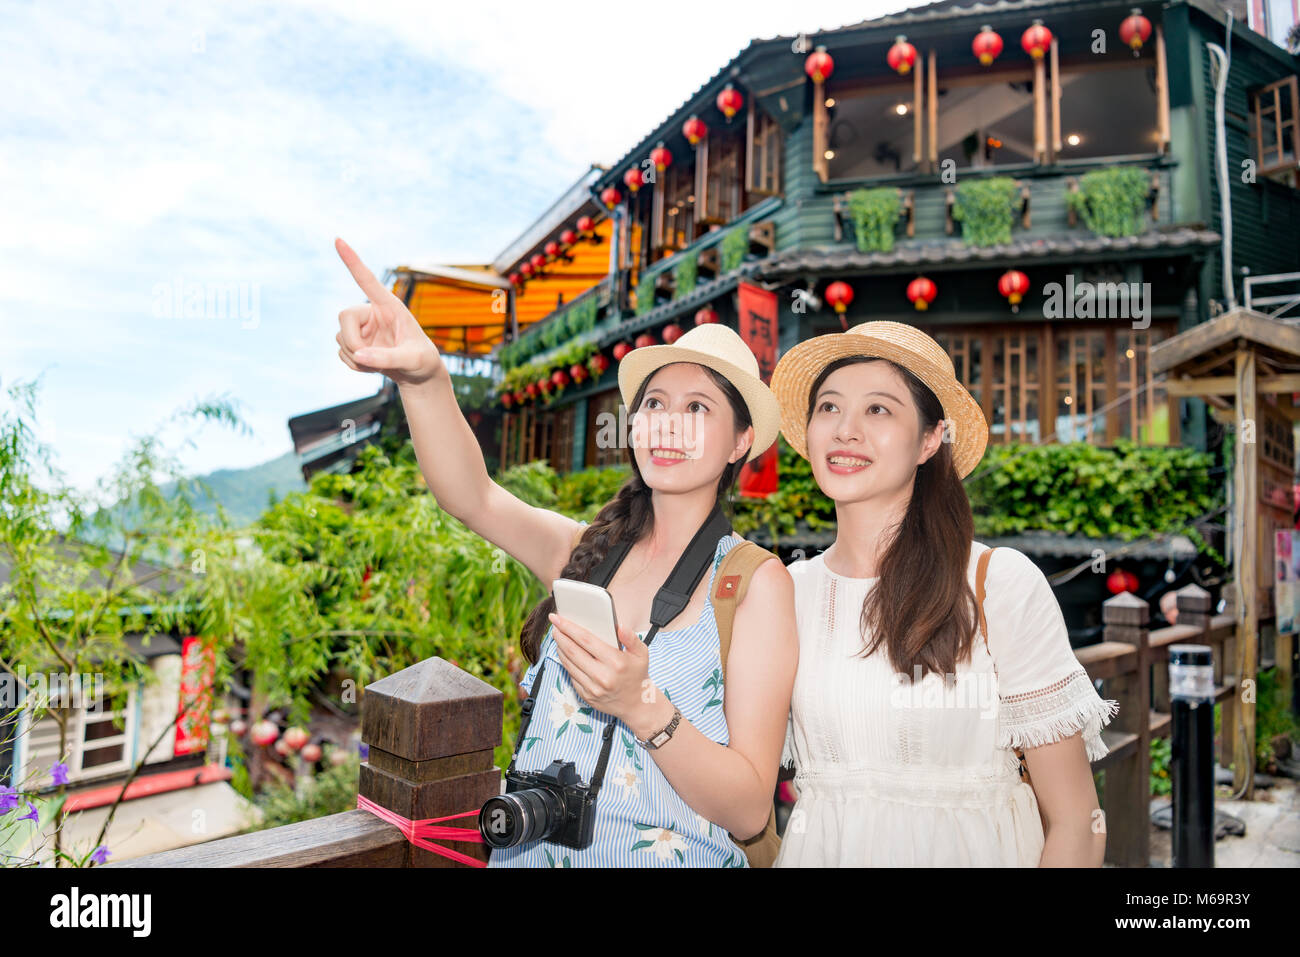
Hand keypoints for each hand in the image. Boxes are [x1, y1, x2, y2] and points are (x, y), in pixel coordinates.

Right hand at [334, 237, 444, 386]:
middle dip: (351, 340)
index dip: (352, 261)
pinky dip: (354, 365)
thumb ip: (388, 358)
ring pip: (340, 337)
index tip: (338, 239)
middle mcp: (372, 312)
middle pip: (344, 316)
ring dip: (355, 357)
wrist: (417, 375)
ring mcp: (362, 328)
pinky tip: (372, 366)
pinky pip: (341, 353)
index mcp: (389, 306)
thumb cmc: (422, 361)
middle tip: (366, 358)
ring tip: (379, 365)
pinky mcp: (355, 343)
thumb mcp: (412, 360)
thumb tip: (359, 355)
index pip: (367, 280)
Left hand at [548, 612, 669, 735]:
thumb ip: (631, 638)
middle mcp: (602, 676)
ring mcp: (593, 688)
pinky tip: (564, 653)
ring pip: (569, 663)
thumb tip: (620, 625)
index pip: (586, 640)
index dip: (569, 627)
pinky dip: (565, 662)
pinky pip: (571, 675)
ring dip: (560, 648)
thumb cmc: (637, 674)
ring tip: (558, 636)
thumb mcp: (642, 653)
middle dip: (560, 635)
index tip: (558, 618)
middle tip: (554, 624)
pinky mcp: (586, 696)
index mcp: (616, 662)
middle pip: (573, 651)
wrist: (637, 704)